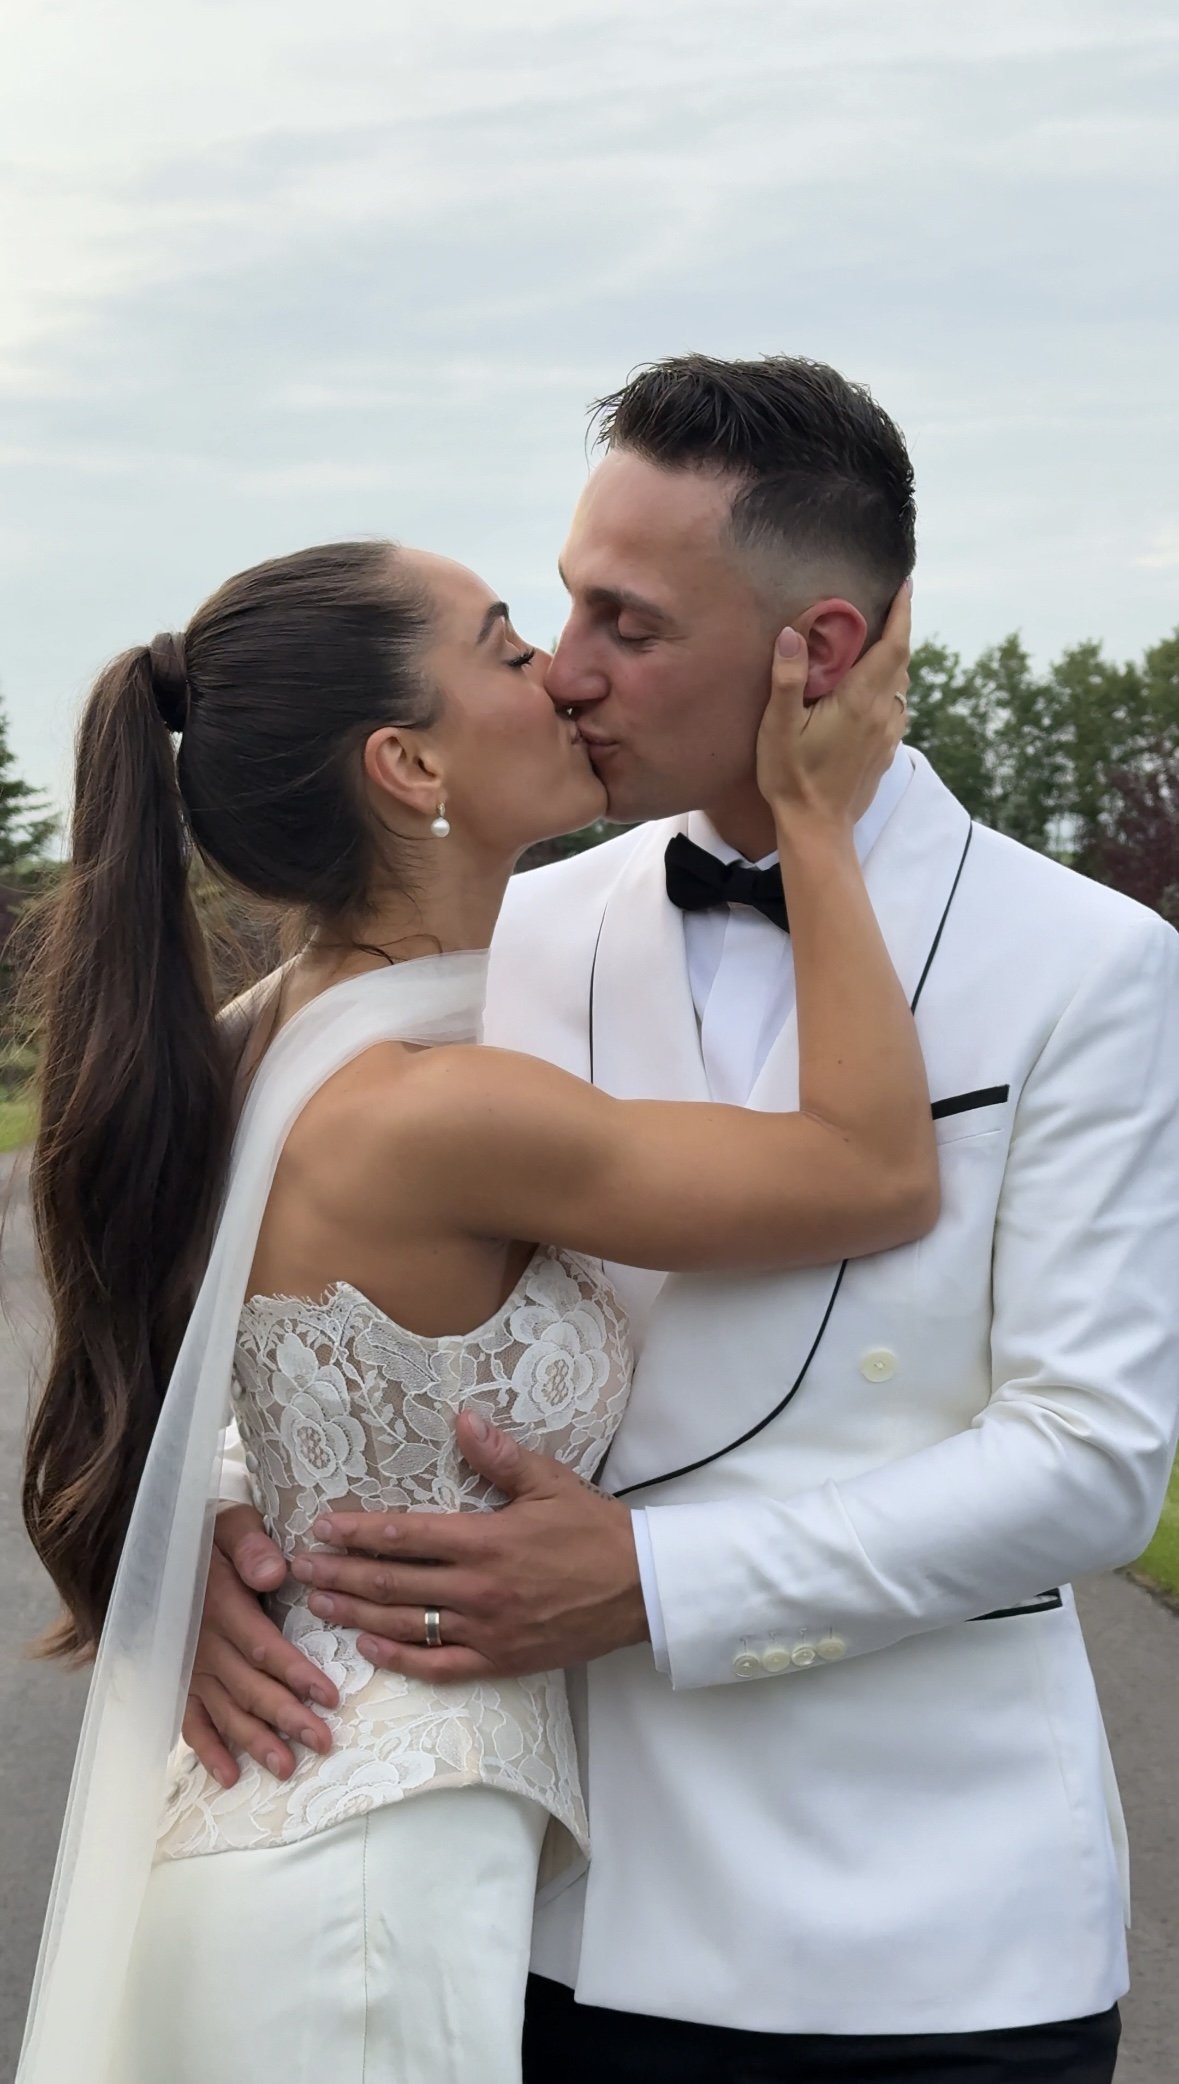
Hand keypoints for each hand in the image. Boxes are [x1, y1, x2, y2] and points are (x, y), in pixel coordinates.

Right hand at [182, 1505, 339, 1787]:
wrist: (158, 1546)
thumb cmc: (209, 1536)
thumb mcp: (231, 1523)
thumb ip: (251, 1546)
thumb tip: (275, 1572)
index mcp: (221, 1605)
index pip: (262, 1647)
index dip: (295, 1673)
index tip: (329, 1697)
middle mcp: (204, 1643)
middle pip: (249, 1687)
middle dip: (287, 1718)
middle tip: (322, 1742)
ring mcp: (190, 1666)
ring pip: (225, 1710)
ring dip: (254, 1741)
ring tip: (285, 1768)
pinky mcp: (181, 1679)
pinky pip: (189, 1720)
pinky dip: (206, 1750)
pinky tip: (229, 1776)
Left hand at [288, 1413, 648, 1680]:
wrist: (640, 1589)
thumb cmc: (595, 1531)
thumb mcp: (550, 1483)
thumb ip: (500, 1457)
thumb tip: (462, 1420)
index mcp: (485, 1542)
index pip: (405, 1536)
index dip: (358, 1532)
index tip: (322, 1526)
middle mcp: (477, 1589)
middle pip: (393, 1583)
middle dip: (342, 1572)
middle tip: (300, 1567)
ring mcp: (486, 1630)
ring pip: (406, 1624)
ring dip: (358, 1613)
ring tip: (320, 1603)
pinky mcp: (500, 1659)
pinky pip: (439, 1665)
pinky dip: (399, 1660)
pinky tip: (369, 1649)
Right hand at [757, 579, 910, 828]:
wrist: (816, 828)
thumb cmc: (792, 777)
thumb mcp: (779, 727)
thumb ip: (788, 678)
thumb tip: (792, 633)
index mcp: (860, 701)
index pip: (893, 646)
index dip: (902, 613)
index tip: (905, 586)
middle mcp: (883, 714)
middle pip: (901, 661)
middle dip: (897, 630)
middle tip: (888, 605)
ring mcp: (888, 734)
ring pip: (900, 685)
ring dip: (894, 659)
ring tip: (877, 642)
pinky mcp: (884, 751)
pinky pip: (895, 708)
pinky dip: (889, 687)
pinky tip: (870, 689)